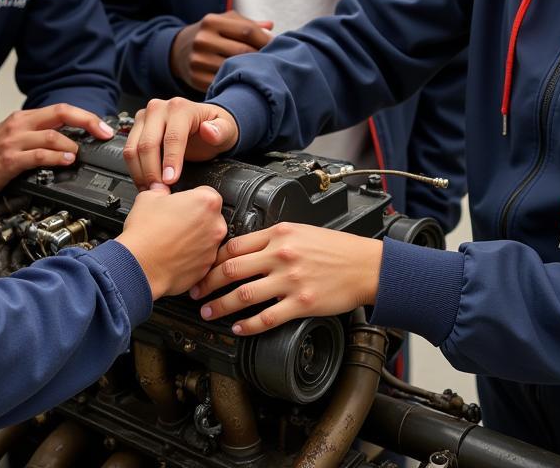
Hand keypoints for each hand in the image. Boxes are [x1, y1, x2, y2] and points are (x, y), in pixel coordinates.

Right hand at [0, 104, 114, 200]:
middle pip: (62, 114)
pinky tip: (65, 162)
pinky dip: (56, 158)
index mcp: (23, 118)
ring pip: (53, 136)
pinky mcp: (9, 160)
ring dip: (72, 146)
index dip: (85, 116)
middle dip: (88, 122)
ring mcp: (14, 141)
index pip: (61, 109)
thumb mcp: (13, 138)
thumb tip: (68, 142)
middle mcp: (20, 125)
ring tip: (79, 155)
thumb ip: (37, 137)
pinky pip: (39, 156)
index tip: (103, 127)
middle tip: (103, 134)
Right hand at [117, 184, 227, 298]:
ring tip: (172, 240)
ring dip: (194, 237)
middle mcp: (215, 225)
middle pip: (210, 217)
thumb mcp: (148, 197)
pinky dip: (191, 255)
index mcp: (206, 202)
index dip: (191, 198)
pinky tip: (173, 254)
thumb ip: (162, 191)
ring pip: (206, 238)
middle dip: (195, 218)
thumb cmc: (144, 234)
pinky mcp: (206, 269)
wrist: (139, 267)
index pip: (207, 193)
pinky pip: (201, 257)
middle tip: (175, 222)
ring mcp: (213, 249)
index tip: (182, 204)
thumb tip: (162, 191)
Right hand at [124, 98, 238, 189]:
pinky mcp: (137, 127)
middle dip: (152, 171)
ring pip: (133, 148)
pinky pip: (128, 151)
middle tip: (160, 192)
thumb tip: (208, 130)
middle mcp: (159, 108)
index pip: (172, 137)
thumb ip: (220, 131)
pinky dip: (135, 170)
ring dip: (140, 173)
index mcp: (180, 107)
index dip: (170, 161)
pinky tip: (145, 183)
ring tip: (152, 192)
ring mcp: (145, 117)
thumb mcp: (226, 129)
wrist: (204, 125)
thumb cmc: (215, 129)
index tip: (171, 181)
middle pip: (148, 143)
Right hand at [169, 10, 273, 92]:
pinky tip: (246, 81)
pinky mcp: (196, 79)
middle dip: (261, 56)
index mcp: (211, 21)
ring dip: (251, 71)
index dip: (265, 39)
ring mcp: (197, 61)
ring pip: (234, 69)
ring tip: (262, 71)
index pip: (246, 30)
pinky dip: (237, 81)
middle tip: (273, 60)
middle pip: (242, 51)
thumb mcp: (224, 21)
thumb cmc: (210, 34)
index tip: (277, 45)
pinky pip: (224, 82)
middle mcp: (202, 40)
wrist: (178, 51)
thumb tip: (270, 26)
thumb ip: (247, 23)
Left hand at [189, 223, 382, 335]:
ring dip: (220, 306)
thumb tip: (243, 249)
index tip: (202, 268)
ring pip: (243, 294)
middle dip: (206, 283)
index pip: (234, 245)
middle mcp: (281, 255)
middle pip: (231, 269)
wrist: (365, 265)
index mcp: (279, 233)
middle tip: (194, 292)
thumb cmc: (335, 248)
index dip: (212, 259)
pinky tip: (238, 329)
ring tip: (208, 313)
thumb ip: (272, 238)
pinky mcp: (301, 303)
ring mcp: (290, 280)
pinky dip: (248, 325)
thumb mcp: (300, 230)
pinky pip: (267, 318)